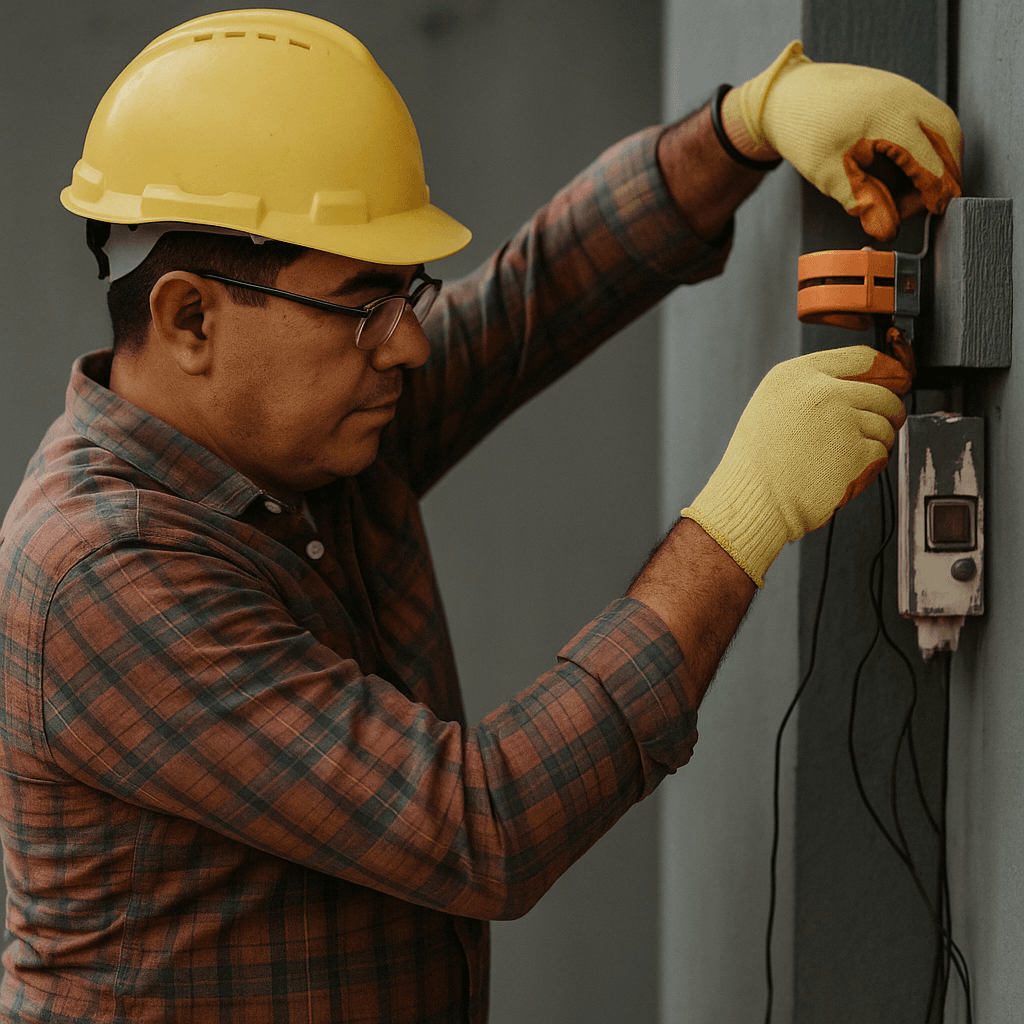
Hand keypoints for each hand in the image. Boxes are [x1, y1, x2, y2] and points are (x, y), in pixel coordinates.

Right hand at [680, 346, 910, 586]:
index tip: (897, 379)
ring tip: (846, 455)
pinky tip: (845, 469)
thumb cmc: (758, 461)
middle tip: (879, 426)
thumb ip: (812, 387)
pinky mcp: (857, 452)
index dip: (887, 371)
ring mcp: (843, 421)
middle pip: (884, 393)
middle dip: (887, 412)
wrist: (754, 498)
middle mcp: (823, 392)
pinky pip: (882, 453)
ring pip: (886, 425)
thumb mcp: (772, 404)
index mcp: (798, 375)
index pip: (861, 358)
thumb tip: (859, 386)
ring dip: (876, 442)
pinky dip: (871, 464)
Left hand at [721, 42, 962, 240]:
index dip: (934, 191)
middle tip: (925, 202)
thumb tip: (887, 231)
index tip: (935, 212)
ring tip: (913, 187)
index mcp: (891, 118)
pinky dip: (928, 144)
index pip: (930, 161)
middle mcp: (907, 97)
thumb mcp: (828, 175)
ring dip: (939, 158)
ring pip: (944, 127)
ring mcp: (907, 89)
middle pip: (949, 139)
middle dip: (945, 173)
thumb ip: (863, 202)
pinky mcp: (902, 91)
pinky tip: (907, 166)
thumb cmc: (805, 130)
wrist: (790, 94)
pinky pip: (929, 119)